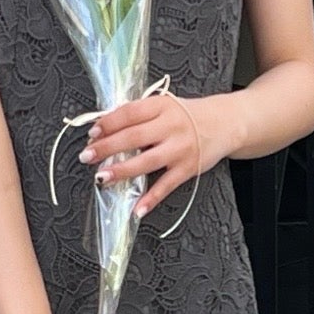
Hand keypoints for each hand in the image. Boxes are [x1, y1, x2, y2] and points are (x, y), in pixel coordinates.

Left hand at [81, 92, 222, 217]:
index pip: (130, 113)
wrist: (226, 123)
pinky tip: (136, 207)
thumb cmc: (189, 115)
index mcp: (162, 106)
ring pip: (147, 162)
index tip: (92, 132)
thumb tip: (104, 127)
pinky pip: (166, 185)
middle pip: (134, 137)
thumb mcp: (164, 105)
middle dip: (107, 147)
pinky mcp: (188, 168)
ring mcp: (181, 149)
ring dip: (122, 171)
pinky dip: (151, 198)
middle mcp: (172, 126)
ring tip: (102, 178)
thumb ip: (138, 115)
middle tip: (87, 155)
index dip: (108, 123)